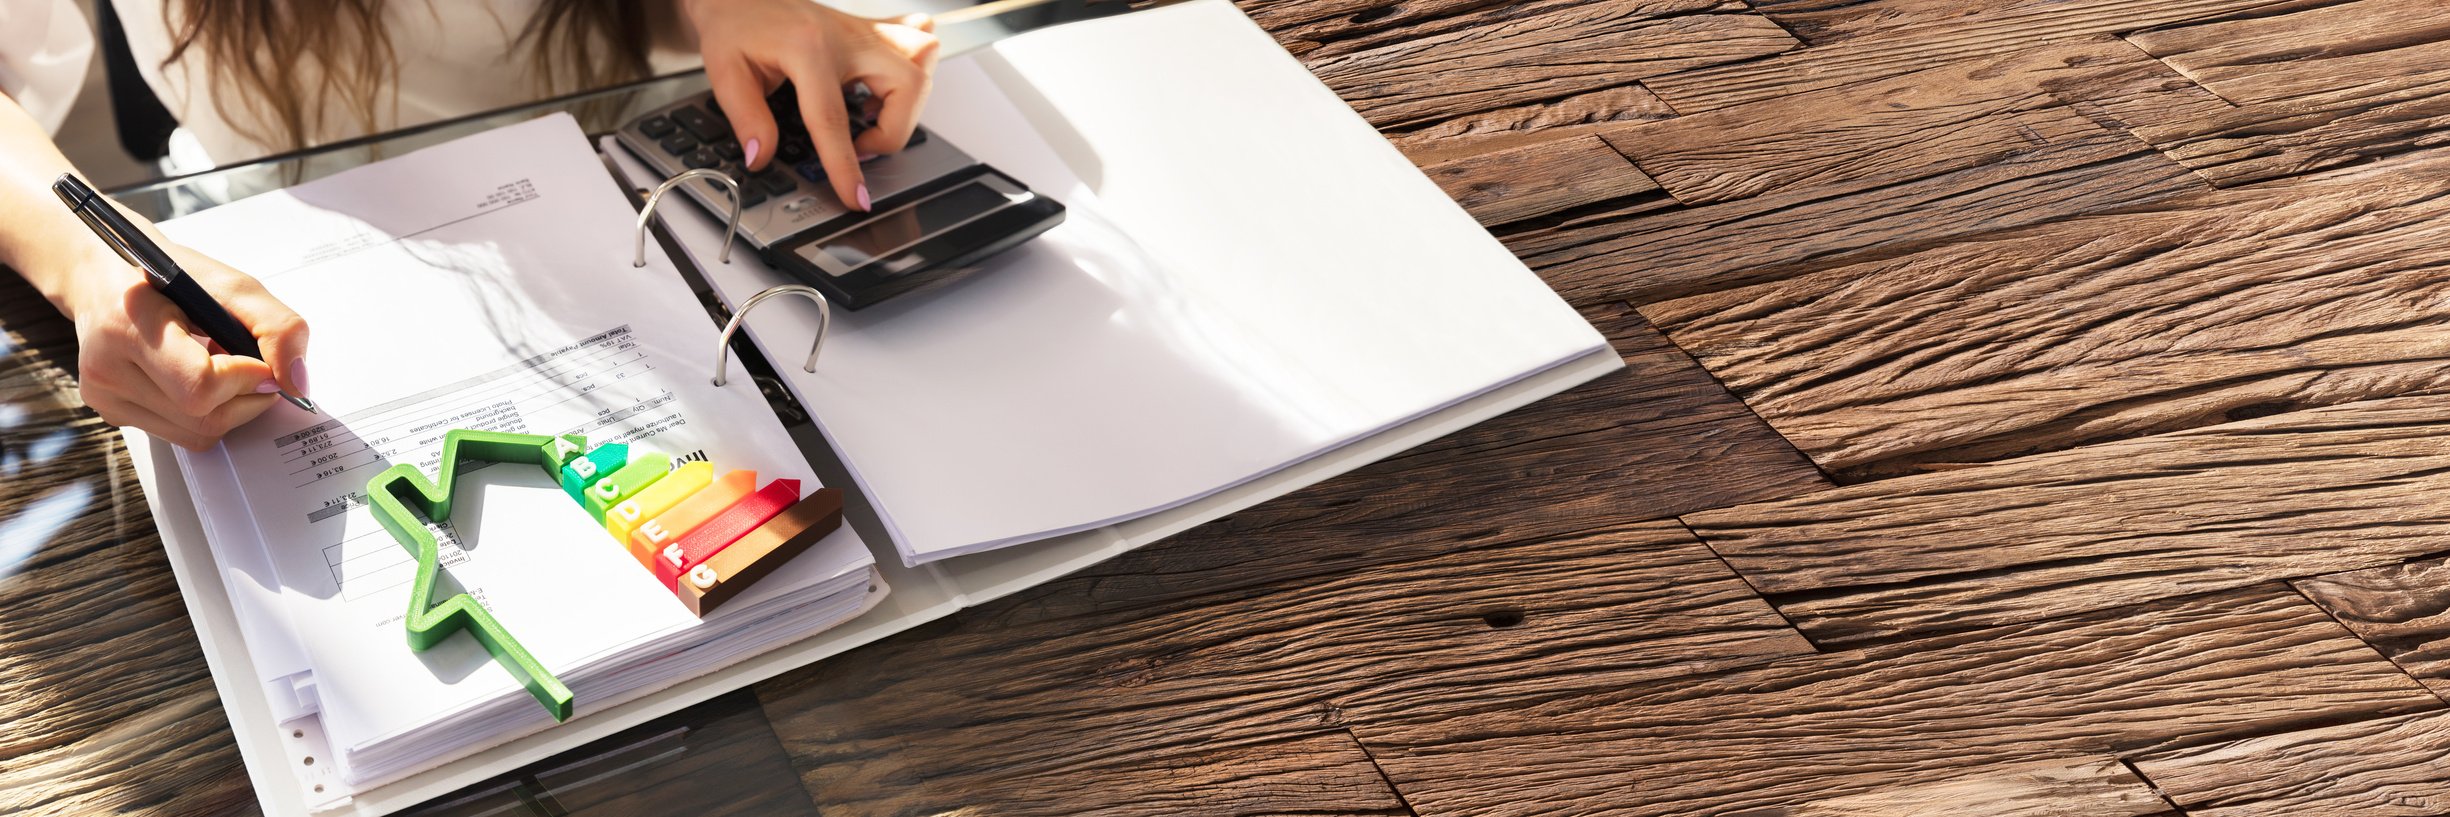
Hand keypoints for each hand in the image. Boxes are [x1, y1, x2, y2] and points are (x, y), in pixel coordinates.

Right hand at [61, 244, 310, 450]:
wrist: (105, 278)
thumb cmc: (169, 277)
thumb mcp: (233, 285)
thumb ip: (278, 328)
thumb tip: (297, 382)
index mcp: (130, 323)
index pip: (201, 384)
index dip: (247, 377)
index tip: (259, 359)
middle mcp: (106, 367)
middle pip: (205, 417)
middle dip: (247, 396)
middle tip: (249, 364)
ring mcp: (106, 396)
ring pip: (199, 434)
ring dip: (231, 407)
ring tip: (220, 366)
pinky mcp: (112, 414)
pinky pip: (183, 436)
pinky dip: (208, 414)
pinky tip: (197, 379)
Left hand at [686, 0, 940, 211]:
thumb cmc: (735, 24)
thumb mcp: (725, 72)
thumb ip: (746, 118)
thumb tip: (762, 157)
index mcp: (808, 48)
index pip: (834, 119)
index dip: (845, 165)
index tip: (856, 197)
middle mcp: (846, 36)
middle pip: (908, 84)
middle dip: (894, 130)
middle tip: (860, 145)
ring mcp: (863, 30)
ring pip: (923, 58)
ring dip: (908, 99)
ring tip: (872, 116)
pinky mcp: (870, 29)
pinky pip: (918, 39)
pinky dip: (913, 68)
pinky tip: (882, 88)